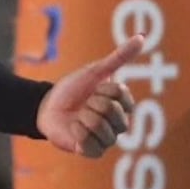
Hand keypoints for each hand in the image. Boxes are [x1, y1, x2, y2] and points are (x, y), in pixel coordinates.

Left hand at [36, 36, 143, 158]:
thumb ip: (119, 57)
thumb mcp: (95, 71)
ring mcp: (107, 139)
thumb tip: (142, 36)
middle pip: (111, 111)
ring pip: (100, 127)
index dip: (103, 89)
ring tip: (78, 116)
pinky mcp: (93, 152)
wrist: (47, 105)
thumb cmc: (73, 89)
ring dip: (83, 117)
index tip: (95, 88)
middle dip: (91, 103)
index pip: (121, 95)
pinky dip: (77, 131)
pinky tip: (74, 128)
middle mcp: (119, 124)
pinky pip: (89, 142)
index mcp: (123, 105)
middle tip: (84, 104)